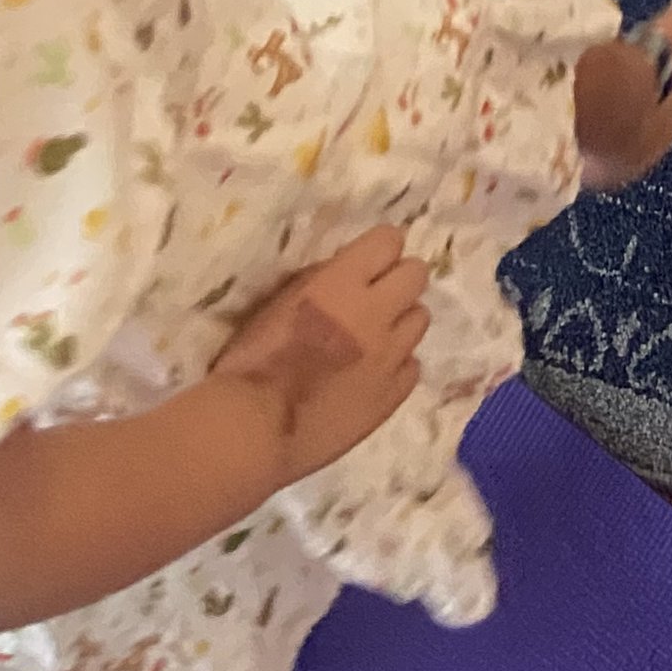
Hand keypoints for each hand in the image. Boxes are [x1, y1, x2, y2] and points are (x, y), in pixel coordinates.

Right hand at [210, 227, 430, 485]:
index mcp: (342, 282)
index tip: (367, 264)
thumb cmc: (252, 361)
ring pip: (420, 319)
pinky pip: (412, 367)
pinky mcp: (391, 397)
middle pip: (416, 274)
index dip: (378, 250)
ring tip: (373, 340)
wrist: (251, 430)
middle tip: (375, 299)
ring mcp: (389, 356)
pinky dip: (396, 367)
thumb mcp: (281, 300)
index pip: (388, 240)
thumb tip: (350, 274)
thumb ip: (323, 280)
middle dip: (397, 281)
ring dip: (398, 324)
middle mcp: (375, 312)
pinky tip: (371, 377)